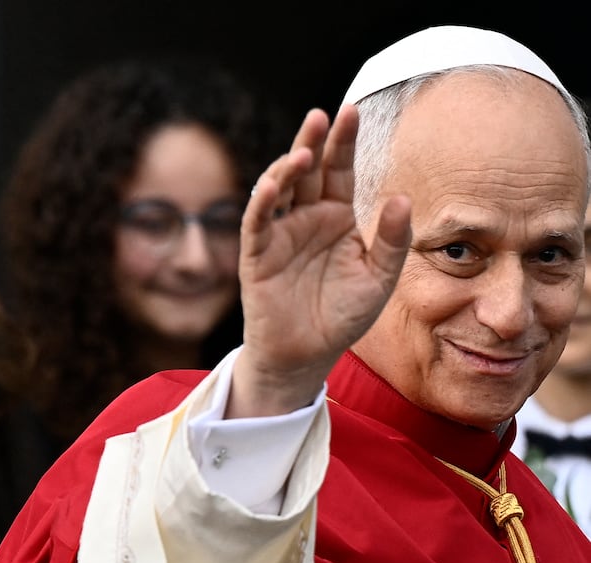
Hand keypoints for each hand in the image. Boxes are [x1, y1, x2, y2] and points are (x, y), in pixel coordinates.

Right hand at [227, 105, 411, 417]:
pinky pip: (257, 223)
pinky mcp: (257, 255)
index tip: (351, 111)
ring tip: (303, 152)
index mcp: (336, 217)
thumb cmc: (341, 317)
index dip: (343, 142)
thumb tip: (402, 199)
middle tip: (322, 116)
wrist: (306, 355)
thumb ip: (392, 241)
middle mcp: (306, 219)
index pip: (339, 170)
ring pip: (279, 189)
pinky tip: (274, 184)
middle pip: (307, 170)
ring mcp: (279, 234)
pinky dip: (263, 202)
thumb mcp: (379, 280)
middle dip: (313, 141)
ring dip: (286, 167)